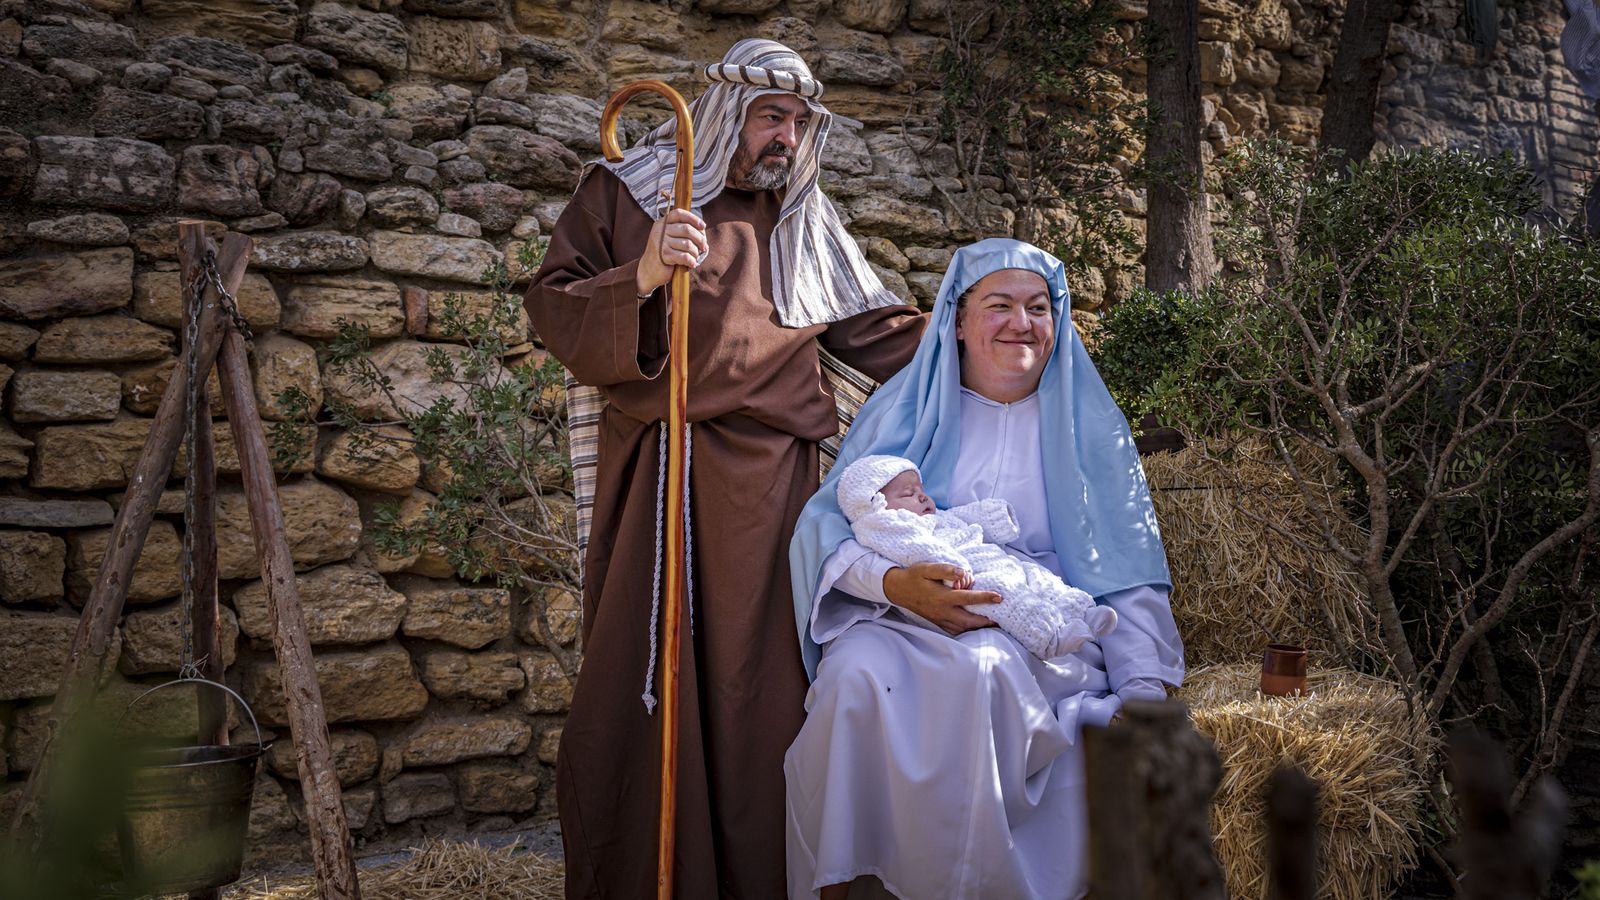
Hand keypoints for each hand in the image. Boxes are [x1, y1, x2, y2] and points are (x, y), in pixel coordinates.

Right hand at [637, 208, 707, 294]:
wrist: (649, 270)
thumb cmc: (665, 253)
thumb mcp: (670, 238)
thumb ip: (682, 231)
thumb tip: (702, 230)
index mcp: (662, 223)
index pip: (679, 214)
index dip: (693, 218)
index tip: (703, 226)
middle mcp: (660, 231)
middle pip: (687, 229)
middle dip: (699, 239)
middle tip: (703, 247)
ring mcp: (661, 243)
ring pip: (687, 244)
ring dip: (695, 252)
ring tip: (695, 257)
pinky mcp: (663, 255)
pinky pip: (684, 256)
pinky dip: (691, 261)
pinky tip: (692, 264)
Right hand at [882, 563, 998, 635]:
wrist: (897, 589)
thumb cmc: (913, 576)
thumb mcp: (927, 568)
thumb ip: (945, 569)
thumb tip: (963, 573)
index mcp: (941, 597)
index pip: (967, 598)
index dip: (984, 598)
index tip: (999, 597)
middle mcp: (942, 611)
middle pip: (969, 620)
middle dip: (986, 621)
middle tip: (1001, 618)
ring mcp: (939, 619)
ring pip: (963, 628)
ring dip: (978, 627)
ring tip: (992, 623)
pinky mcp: (937, 622)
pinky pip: (955, 630)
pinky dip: (967, 630)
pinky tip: (974, 626)